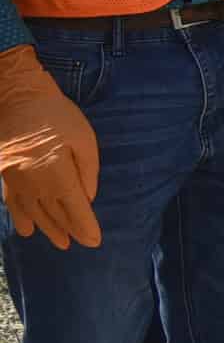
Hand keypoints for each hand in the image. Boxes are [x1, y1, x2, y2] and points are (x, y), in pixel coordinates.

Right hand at [0, 44, 99, 249]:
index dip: (84, 226)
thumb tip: (87, 198)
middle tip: (79, 244)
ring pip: (33, 212)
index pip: (74, 208)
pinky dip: (20, 218)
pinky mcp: (4, 175)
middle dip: (68, 230)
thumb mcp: (84, 138)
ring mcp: (15, 181)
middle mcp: (34, 183)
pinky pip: (12, 203)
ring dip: (47, 229)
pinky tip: (26, 230)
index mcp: (57, 173)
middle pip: (53, 214)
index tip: (94, 241)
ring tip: (59, 242)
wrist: (17, 98)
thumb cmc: (57, 115)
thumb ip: (88, 171)